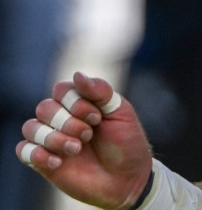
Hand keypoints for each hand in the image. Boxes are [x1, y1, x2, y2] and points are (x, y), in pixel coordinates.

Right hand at [16, 72, 152, 209]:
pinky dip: (37, 154)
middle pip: (44, 107)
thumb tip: (77, 74)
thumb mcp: (120, 111)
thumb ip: (100, 90)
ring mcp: (52, 139)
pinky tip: (59, 162)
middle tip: (89, 134)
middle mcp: (63, 117)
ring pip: (31, 127)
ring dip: (54, 138)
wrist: (127, 177)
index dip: (75, 102)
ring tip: (77, 149)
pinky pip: (23, 150)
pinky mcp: (44, 161)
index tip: (97, 117)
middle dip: (68, 121)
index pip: (61, 89)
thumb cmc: (126, 141)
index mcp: (80, 101)